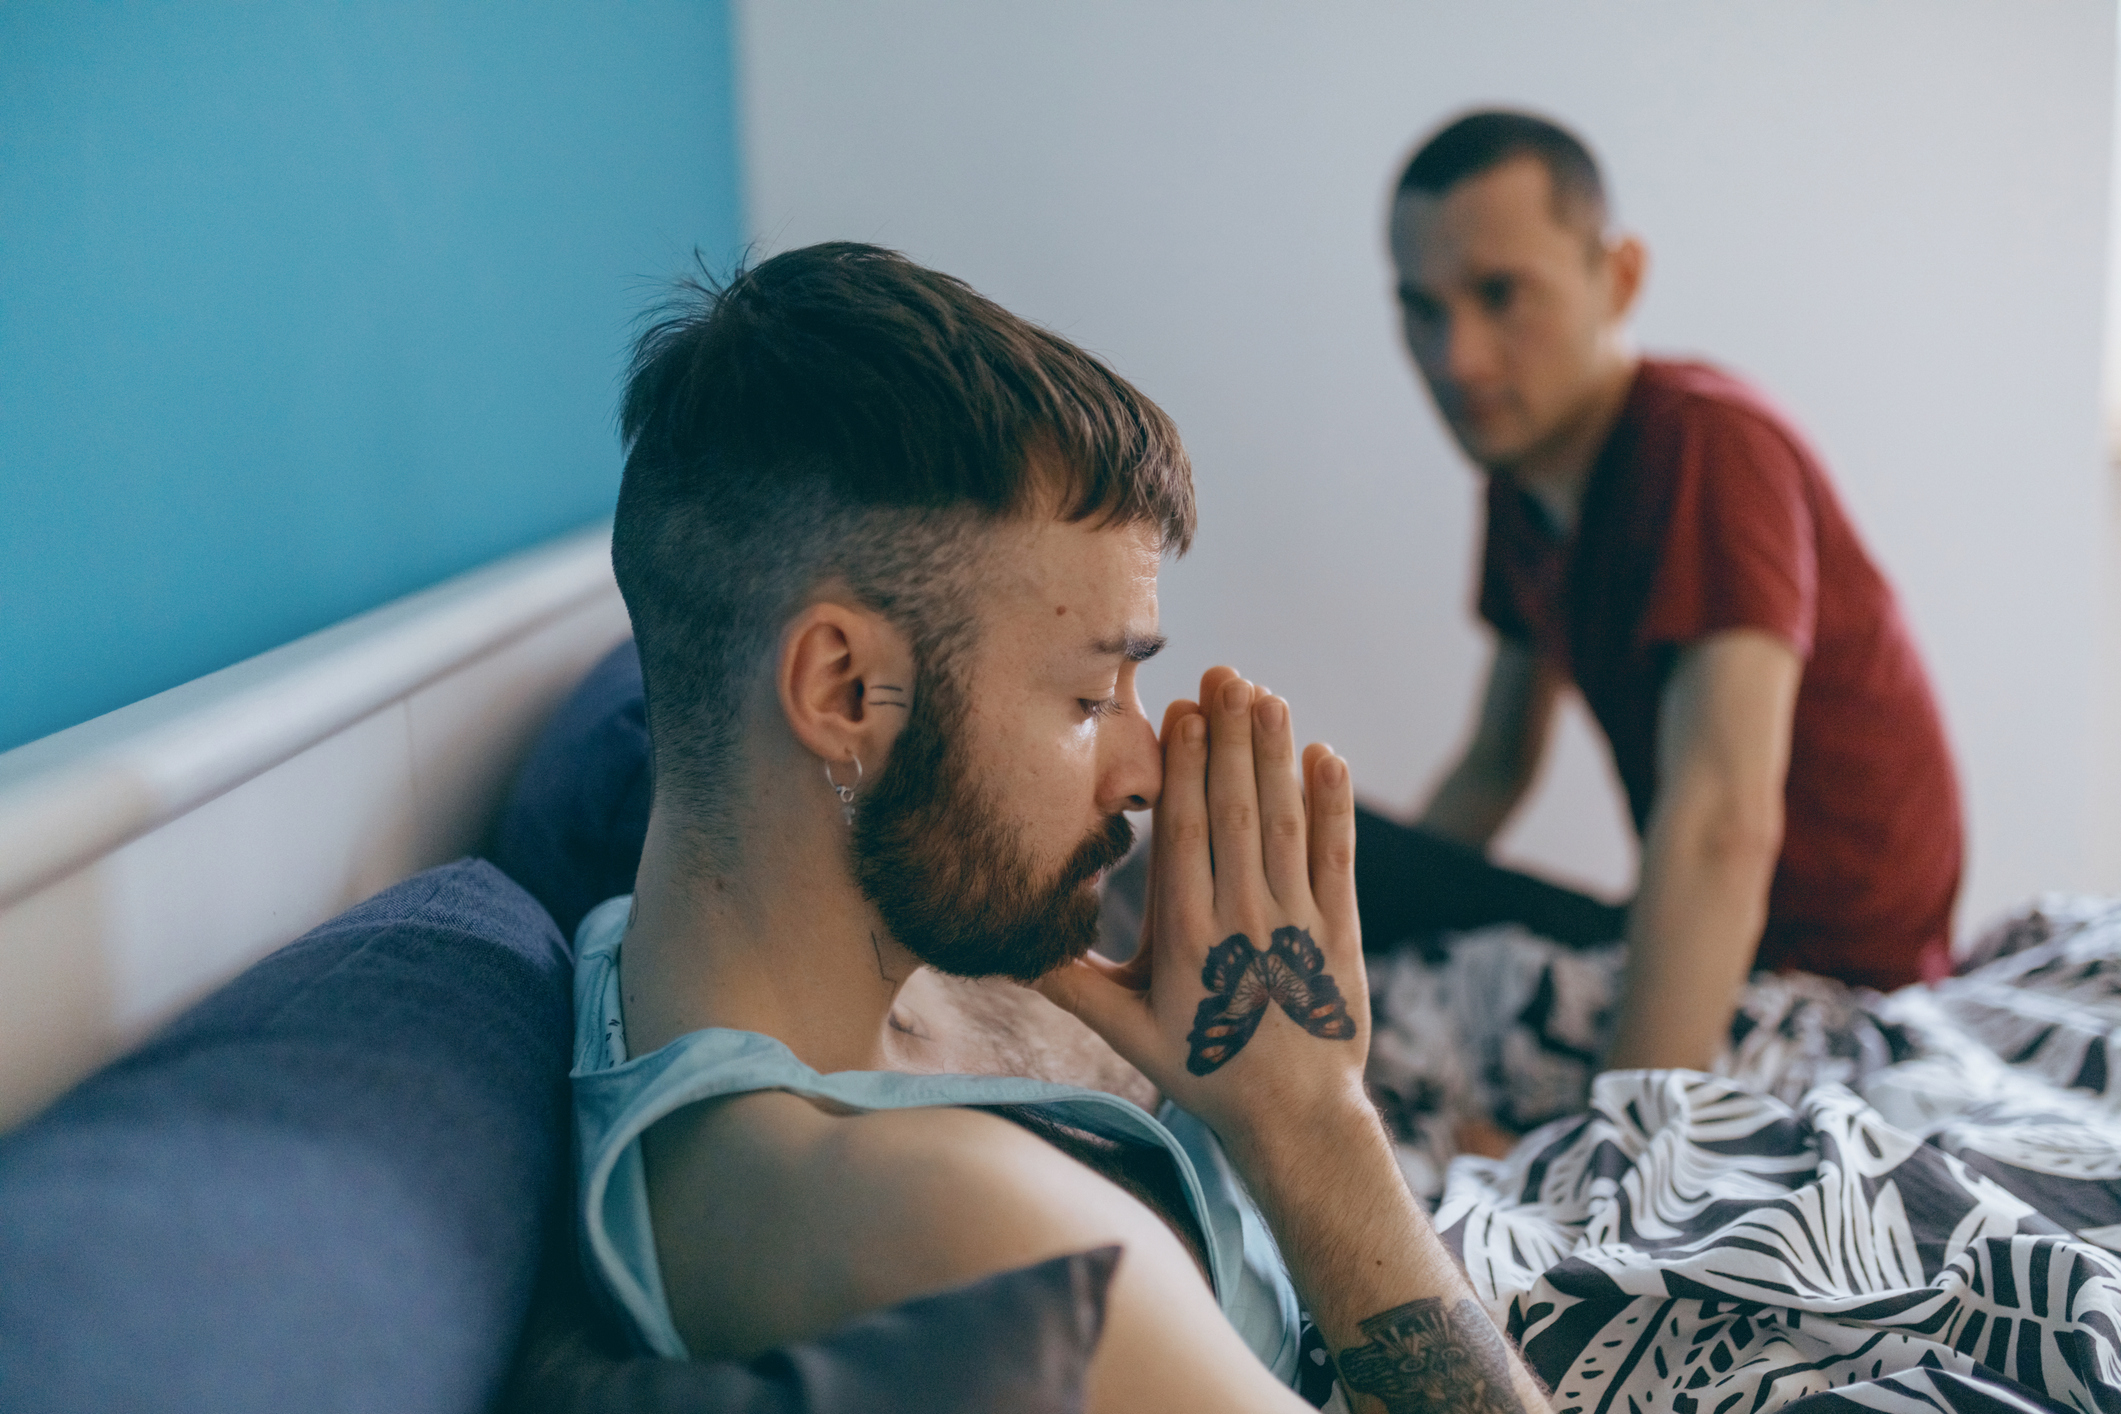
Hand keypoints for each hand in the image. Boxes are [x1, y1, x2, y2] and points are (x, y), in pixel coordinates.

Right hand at [1039, 667, 1367, 1153]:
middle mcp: (1241, 919)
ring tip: (1266, 696)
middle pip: (1235, 812)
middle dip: (1230, 738)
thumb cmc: (1203, 1070)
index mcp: (1186, 936)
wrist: (1293, 1119)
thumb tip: (1005, 947)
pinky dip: (1333, 806)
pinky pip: (1336, 857)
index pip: (1186, 833)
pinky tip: (1326, 757)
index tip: (1183, 711)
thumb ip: (1068, 983)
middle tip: (1226, 675)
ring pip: (1284, 823)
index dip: (1187, 767)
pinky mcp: (1340, 932)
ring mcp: (1296, 923)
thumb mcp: (1125, 1032)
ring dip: (1276, 755)